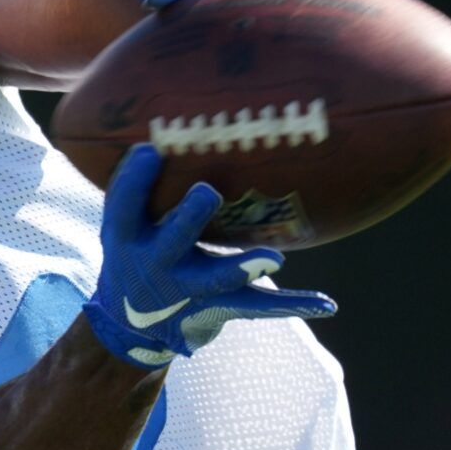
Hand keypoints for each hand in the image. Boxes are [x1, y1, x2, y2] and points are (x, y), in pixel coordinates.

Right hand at [82, 145, 335, 368]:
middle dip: (188, 218)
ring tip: (276, 258)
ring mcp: (186, 290)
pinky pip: (257, 304)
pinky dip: (292, 304)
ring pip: (216, 278)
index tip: (151, 149)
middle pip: (171, 240)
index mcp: (128, 236)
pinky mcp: (215, 307)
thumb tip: (177, 123)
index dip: (134, 178)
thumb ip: (144, 185)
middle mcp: (154, 264)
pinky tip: (326, 303)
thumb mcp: (128, 223)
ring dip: (243, 267)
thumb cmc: (139, 251)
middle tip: (207, 192)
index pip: (124, 205)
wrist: (133, 326)